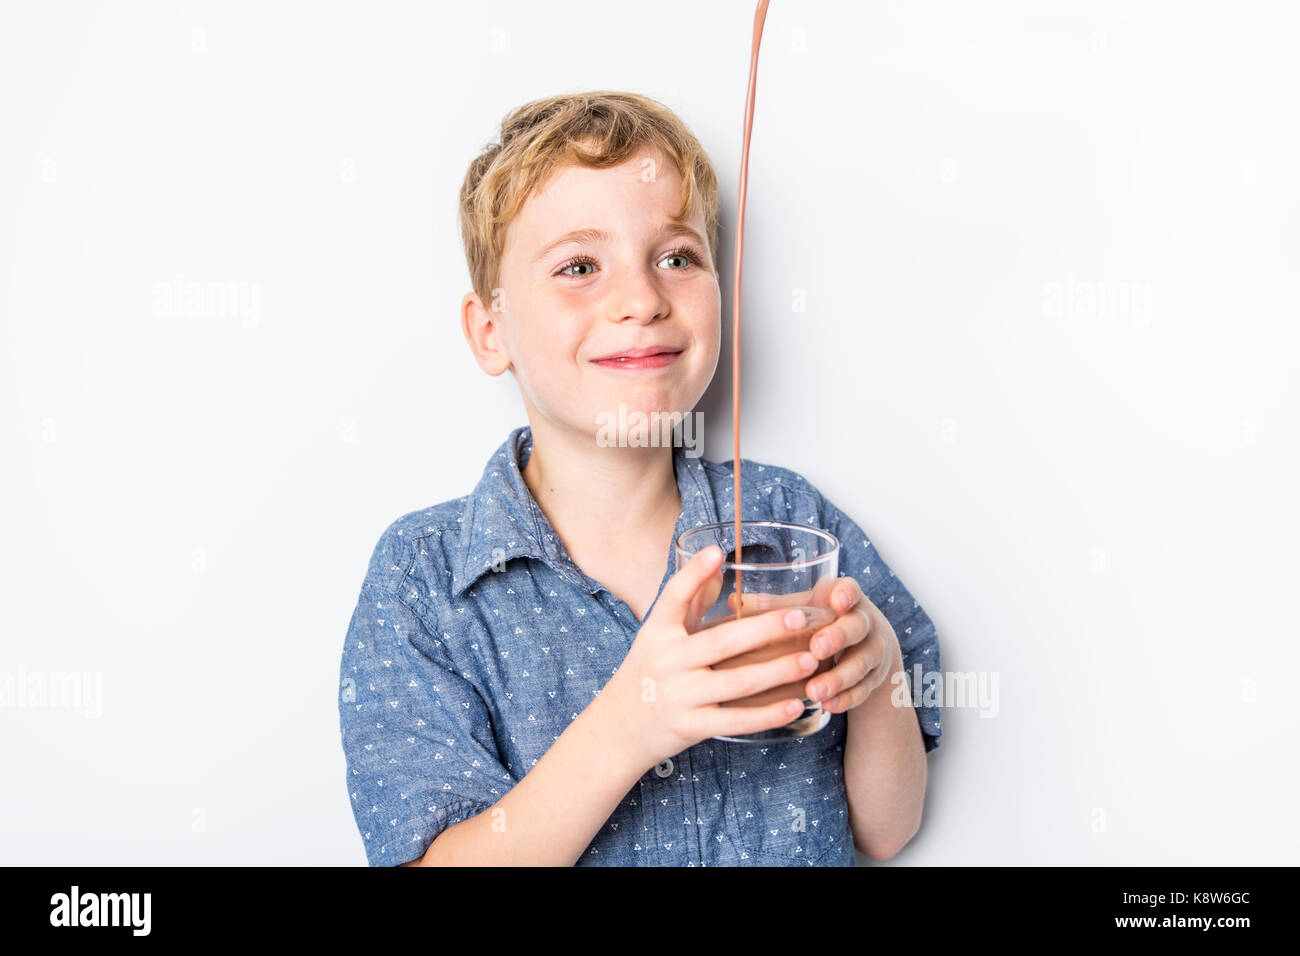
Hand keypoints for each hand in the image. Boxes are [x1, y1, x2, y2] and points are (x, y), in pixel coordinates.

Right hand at [603, 546, 829, 769]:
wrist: (620, 727)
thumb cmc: (648, 671)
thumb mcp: (659, 634)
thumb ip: (688, 602)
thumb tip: (717, 564)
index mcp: (658, 632)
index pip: (673, 597)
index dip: (693, 574)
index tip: (717, 552)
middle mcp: (667, 661)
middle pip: (721, 641)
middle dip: (764, 629)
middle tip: (799, 617)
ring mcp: (679, 695)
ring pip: (736, 682)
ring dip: (777, 671)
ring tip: (810, 659)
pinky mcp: (690, 726)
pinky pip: (735, 720)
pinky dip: (767, 714)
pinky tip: (796, 705)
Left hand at [725, 576, 897, 713]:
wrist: (867, 644)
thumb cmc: (825, 620)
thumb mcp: (807, 607)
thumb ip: (777, 607)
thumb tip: (734, 602)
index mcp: (845, 598)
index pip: (850, 590)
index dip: (845, 595)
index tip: (836, 601)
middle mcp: (864, 623)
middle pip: (857, 628)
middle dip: (838, 638)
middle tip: (816, 648)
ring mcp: (872, 652)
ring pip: (860, 664)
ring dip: (838, 678)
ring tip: (814, 690)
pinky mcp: (873, 678)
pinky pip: (863, 690)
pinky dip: (846, 699)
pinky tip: (828, 706)